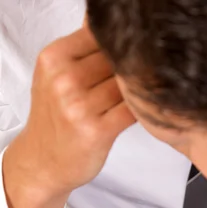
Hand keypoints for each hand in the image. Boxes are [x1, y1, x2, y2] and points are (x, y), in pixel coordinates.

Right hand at [3, 22, 135, 207]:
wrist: (43, 162)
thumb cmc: (56, 119)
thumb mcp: (57, 77)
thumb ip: (84, 52)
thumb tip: (118, 31)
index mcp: (54, 59)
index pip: (99, 35)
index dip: (120, 47)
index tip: (129, 59)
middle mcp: (64, 80)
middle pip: (116, 60)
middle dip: (132, 69)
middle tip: (143, 80)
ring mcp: (79, 106)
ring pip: (126, 85)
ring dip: (140, 90)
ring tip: (148, 95)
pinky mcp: (96, 131)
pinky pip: (130, 111)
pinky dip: (143, 110)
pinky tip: (147, 111)